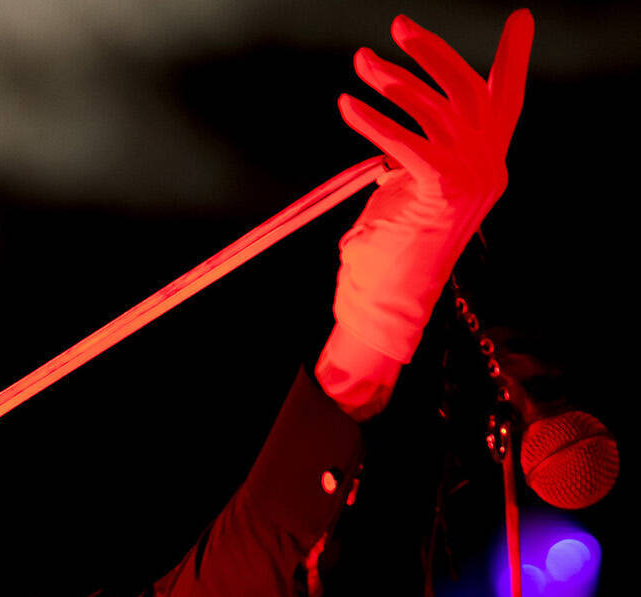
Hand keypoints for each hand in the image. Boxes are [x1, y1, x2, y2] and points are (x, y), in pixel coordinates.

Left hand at [332, 9, 533, 363]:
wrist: (391, 296)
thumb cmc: (394, 244)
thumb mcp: (416, 187)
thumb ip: (425, 150)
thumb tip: (410, 111)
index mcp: (488, 165)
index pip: (507, 101)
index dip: (513, 59)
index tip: (520, 20)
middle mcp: (487, 169)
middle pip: (469, 92)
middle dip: (434, 54)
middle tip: (399, 28)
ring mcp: (469, 181)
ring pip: (434, 111)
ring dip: (393, 81)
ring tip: (361, 63)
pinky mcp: (439, 191)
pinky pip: (405, 142)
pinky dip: (374, 120)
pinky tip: (348, 105)